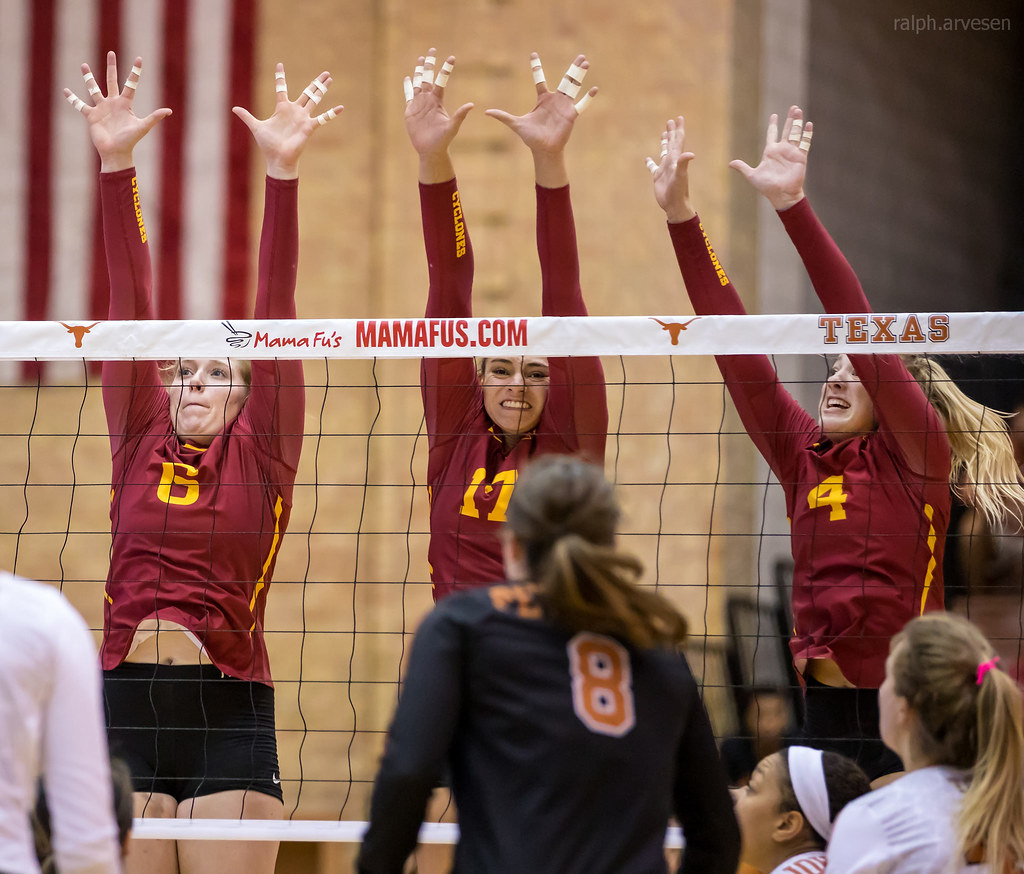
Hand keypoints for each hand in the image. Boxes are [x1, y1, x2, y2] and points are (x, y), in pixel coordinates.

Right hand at [64, 52, 170, 172]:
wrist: (116, 153)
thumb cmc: (130, 141)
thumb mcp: (142, 127)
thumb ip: (154, 118)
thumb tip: (169, 111)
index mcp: (125, 104)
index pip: (131, 84)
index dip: (135, 72)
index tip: (139, 58)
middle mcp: (113, 103)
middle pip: (112, 80)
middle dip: (111, 67)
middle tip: (111, 53)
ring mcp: (101, 108)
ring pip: (93, 89)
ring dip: (88, 77)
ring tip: (83, 65)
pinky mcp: (91, 115)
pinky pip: (80, 105)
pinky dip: (72, 98)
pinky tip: (65, 90)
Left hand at [232, 65, 341, 179]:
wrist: (277, 159)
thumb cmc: (268, 145)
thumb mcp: (256, 127)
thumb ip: (246, 116)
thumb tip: (233, 108)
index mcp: (282, 108)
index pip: (281, 88)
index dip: (280, 76)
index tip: (280, 64)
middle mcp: (294, 111)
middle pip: (307, 92)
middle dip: (316, 83)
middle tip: (325, 72)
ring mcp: (303, 118)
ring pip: (315, 100)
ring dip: (322, 89)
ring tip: (330, 79)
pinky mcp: (308, 127)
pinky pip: (322, 119)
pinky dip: (331, 113)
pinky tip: (341, 107)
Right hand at [404, 48, 472, 181]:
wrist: (430, 150)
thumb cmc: (443, 140)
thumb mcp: (452, 127)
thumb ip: (460, 115)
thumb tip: (471, 105)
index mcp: (438, 101)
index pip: (441, 81)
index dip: (446, 69)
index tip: (452, 57)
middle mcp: (428, 99)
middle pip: (427, 77)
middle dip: (429, 64)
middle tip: (432, 50)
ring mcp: (419, 104)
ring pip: (418, 83)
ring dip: (419, 71)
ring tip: (420, 58)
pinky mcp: (410, 110)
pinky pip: (408, 95)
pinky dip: (407, 86)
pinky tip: (408, 77)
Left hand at [485, 53, 596, 186]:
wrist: (543, 149)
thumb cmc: (531, 138)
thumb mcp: (516, 124)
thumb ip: (503, 116)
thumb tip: (486, 112)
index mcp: (542, 99)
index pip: (539, 79)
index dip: (536, 67)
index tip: (533, 54)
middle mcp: (555, 100)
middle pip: (565, 79)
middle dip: (573, 68)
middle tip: (580, 56)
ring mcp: (564, 106)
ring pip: (573, 87)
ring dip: (580, 75)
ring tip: (585, 62)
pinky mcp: (571, 115)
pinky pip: (581, 104)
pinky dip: (587, 98)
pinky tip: (594, 89)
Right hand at [646, 116, 695, 222]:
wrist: (674, 205)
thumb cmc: (678, 191)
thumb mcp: (680, 176)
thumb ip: (683, 163)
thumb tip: (690, 154)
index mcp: (675, 159)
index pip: (678, 141)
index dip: (678, 129)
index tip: (679, 118)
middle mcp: (671, 162)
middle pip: (672, 143)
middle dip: (672, 132)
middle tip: (671, 121)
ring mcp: (664, 169)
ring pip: (664, 152)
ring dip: (664, 143)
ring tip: (664, 134)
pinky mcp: (658, 177)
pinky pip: (653, 167)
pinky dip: (650, 162)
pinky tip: (647, 159)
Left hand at [729, 105, 812, 210]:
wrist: (781, 195)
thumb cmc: (767, 187)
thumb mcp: (752, 175)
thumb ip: (742, 167)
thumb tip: (730, 163)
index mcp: (770, 152)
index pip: (772, 134)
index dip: (773, 125)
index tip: (774, 115)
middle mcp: (782, 150)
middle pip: (787, 130)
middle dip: (790, 119)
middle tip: (793, 107)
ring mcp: (791, 152)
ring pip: (795, 133)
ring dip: (797, 122)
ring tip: (799, 110)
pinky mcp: (800, 157)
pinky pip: (804, 143)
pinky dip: (807, 134)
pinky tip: (808, 124)